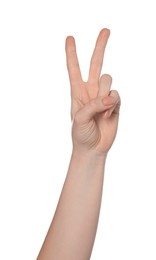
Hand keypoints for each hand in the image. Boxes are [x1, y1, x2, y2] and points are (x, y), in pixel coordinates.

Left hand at [65, 28, 120, 155]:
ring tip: (102, 113)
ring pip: (108, 80)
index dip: (71, 53)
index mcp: (77, 92)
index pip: (74, 69)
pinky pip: (117, 95)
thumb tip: (110, 97)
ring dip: (105, 95)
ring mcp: (103, 96)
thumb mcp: (80, 118)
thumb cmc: (81, 134)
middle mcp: (91, 91)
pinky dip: (113, 105)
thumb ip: (93, 105)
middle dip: (100, 47)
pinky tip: (108, 116)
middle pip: (95, 64)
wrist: (92, 148)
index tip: (69, 38)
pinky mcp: (114, 104)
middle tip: (106, 30)